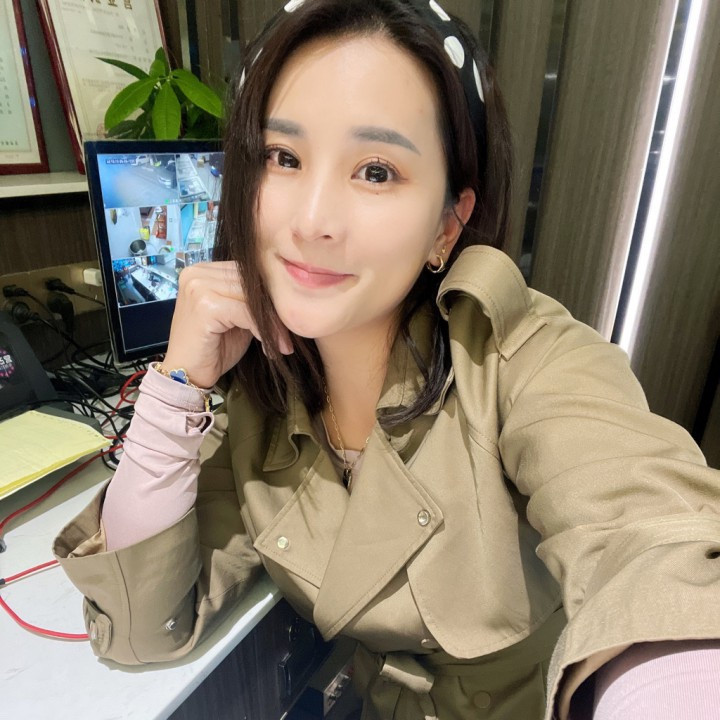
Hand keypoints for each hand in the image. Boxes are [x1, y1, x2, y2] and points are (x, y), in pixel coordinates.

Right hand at [162, 261, 291, 388]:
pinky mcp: (204, 305)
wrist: (185, 375)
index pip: (247, 273)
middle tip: (287, 336)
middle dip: (274, 310)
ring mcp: (198, 286)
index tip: (288, 321)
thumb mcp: (237, 317)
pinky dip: (262, 330)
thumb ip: (252, 300)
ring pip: (251, 298)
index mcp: (204, 270)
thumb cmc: (213, 348)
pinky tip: (269, 347)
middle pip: (250, 283)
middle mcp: (197, 272)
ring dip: (272, 323)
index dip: (271, 296)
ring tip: (281, 343)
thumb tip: (287, 293)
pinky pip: (246, 313)